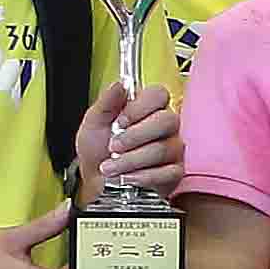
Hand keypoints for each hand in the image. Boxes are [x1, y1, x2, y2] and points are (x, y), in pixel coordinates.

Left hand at [75, 82, 179, 202]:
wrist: (96, 184)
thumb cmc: (98, 153)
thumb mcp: (93, 124)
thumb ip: (106, 103)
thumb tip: (119, 84)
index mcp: (146, 109)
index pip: (159, 94)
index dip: (140, 107)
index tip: (120, 121)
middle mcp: (164, 127)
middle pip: (167, 120)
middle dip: (134, 136)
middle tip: (114, 146)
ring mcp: (173, 149)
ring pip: (162, 148)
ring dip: (131, 160)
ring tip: (112, 167)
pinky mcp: (175, 172)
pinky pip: (167, 172)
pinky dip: (143, 176)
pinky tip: (128, 178)